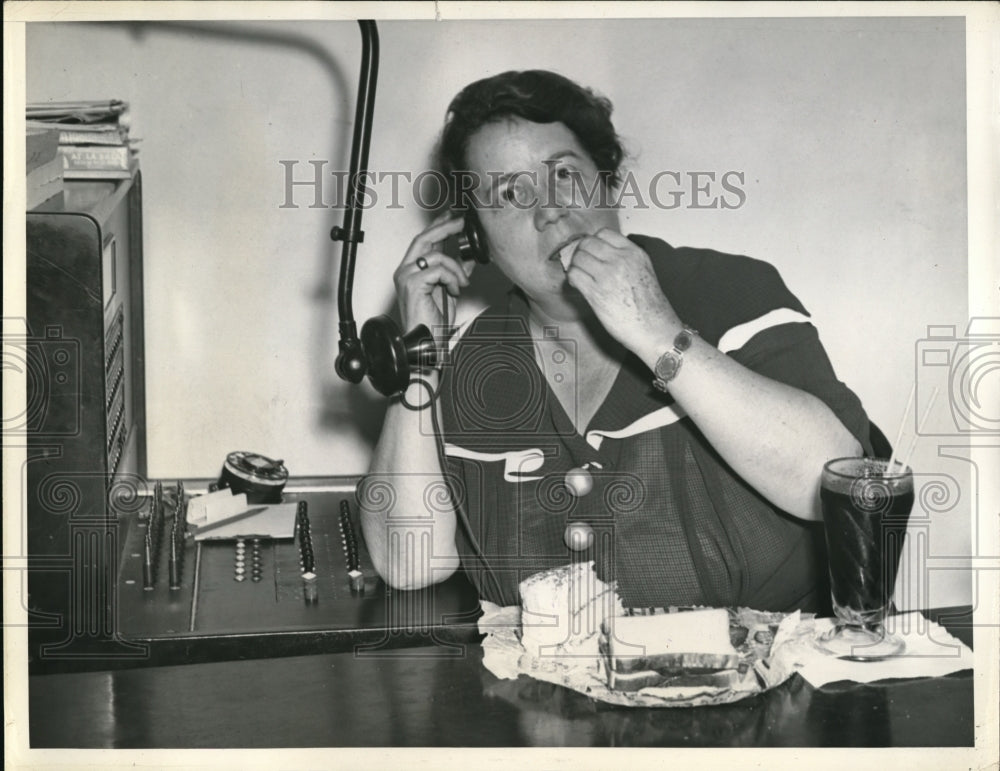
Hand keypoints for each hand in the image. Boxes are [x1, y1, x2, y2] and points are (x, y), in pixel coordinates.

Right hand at [395, 214, 474, 340]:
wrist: (426, 343)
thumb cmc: (432, 323)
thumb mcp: (449, 291)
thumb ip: (454, 273)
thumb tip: (467, 258)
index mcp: (412, 270)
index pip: (424, 241)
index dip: (438, 225)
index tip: (453, 215)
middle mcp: (406, 271)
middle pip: (424, 238)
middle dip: (445, 227)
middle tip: (462, 222)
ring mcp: (407, 276)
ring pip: (436, 255)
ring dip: (456, 267)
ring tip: (461, 283)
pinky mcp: (413, 284)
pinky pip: (439, 270)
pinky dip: (452, 278)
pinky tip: (454, 290)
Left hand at [565, 228, 681, 359]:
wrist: (655, 329)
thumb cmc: (650, 307)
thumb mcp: (644, 271)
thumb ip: (626, 259)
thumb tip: (600, 256)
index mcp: (634, 253)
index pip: (604, 233)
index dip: (594, 242)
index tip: (592, 252)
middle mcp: (620, 260)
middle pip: (587, 243)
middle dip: (581, 253)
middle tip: (581, 265)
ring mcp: (607, 275)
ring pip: (578, 258)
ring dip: (575, 267)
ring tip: (580, 277)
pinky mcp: (596, 292)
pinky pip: (574, 275)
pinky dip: (573, 279)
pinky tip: (579, 287)